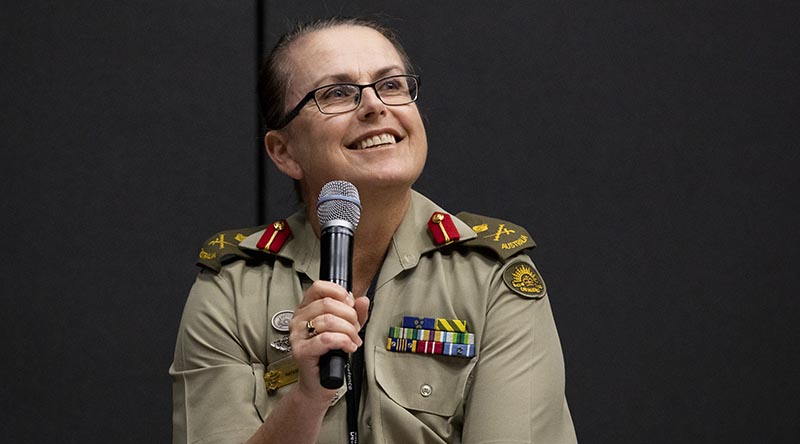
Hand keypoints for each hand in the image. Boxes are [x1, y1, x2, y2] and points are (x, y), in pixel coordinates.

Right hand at [289, 281, 369, 401]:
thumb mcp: (346, 329)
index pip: (318, 287)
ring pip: (328, 321)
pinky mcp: (301, 351)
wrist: (319, 383)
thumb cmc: (329, 355)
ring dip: (348, 330)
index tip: (350, 304)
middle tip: (355, 329)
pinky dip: (343, 341)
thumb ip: (356, 314)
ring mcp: (297, 335)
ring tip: (353, 340)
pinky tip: (349, 347)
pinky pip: (326, 339)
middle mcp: (298, 319)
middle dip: (349, 316)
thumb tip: (362, 300)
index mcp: (306, 309)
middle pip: (328, 304)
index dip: (339, 292)